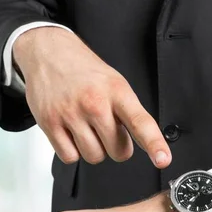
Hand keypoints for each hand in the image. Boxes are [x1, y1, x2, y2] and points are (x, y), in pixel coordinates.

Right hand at [13, 27, 170, 167]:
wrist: (49, 52)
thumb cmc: (87, 72)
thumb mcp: (116, 84)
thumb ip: (130, 113)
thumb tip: (145, 143)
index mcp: (117, 92)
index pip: (141, 122)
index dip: (154, 144)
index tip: (163, 160)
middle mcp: (95, 103)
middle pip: (118, 151)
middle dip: (116, 145)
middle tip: (107, 127)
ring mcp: (71, 113)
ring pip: (95, 157)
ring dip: (94, 148)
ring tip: (87, 126)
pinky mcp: (49, 123)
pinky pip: (70, 157)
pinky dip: (72, 151)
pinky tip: (71, 131)